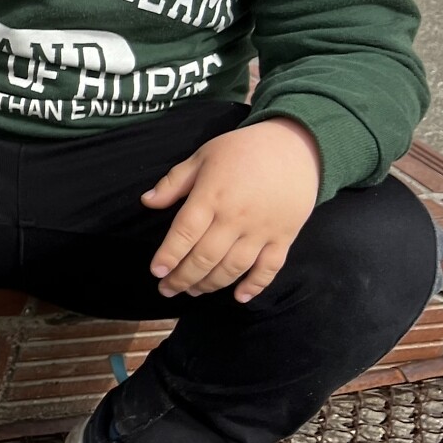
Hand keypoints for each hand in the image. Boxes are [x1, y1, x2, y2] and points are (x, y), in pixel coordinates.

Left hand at [142, 118, 320, 300]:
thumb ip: (174, 182)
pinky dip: (255, 286)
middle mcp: (236, 216)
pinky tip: (239, 297)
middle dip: (183, 278)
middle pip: (205, 257)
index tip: (156, 272)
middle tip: (167, 289)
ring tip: (193, 291)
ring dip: (211, 284)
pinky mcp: (285, 236)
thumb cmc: (243, 149)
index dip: (168, 256)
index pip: (184, 232)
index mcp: (212, 195)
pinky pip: (270, 268)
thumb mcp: (203, 156)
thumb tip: (147, 202)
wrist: (296, 146)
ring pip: (233, 267)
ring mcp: (262, 229)